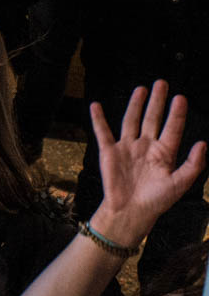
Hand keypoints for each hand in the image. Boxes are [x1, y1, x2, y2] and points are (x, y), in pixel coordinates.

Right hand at [89, 81, 207, 248]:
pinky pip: (102, 131)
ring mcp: (127, 148)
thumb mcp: (179, 184)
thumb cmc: (156, 201)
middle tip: (162, 83)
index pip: (172, 128)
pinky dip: (98, 118)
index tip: (181, 98)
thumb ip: (193, 165)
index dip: (177, 114)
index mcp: (164, 154)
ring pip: (131, 120)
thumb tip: (204, 144)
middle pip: (152, 119)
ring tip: (140, 89)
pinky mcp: (109, 152)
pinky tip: (96, 106)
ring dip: (135, 104)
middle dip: (157, 102)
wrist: (130, 212)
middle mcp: (146, 147)